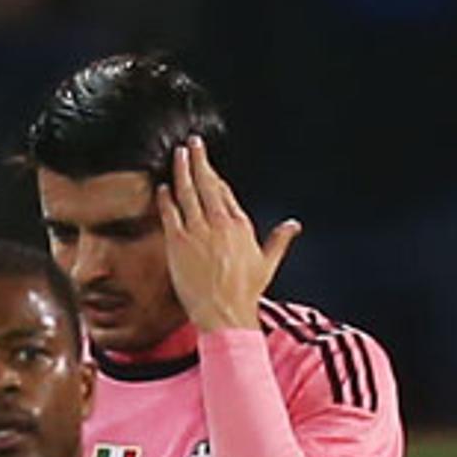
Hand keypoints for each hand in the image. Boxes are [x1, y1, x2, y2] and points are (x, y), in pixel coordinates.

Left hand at [156, 136, 299, 333]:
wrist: (225, 312)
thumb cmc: (245, 292)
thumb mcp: (267, 263)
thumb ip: (278, 240)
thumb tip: (293, 225)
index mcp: (240, 225)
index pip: (225, 192)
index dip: (214, 176)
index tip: (208, 164)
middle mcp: (220, 223)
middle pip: (207, 183)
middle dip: (199, 160)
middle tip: (192, 143)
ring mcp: (198, 231)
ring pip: (188, 192)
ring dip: (182, 170)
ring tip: (178, 154)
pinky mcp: (179, 243)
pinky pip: (171, 214)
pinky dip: (166, 199)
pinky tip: (162, 187)